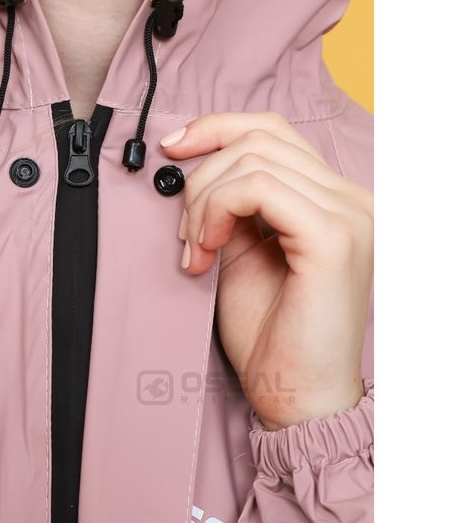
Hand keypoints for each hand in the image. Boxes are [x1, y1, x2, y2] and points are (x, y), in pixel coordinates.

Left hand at [161, 112, 371, 429]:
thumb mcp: (241, 250)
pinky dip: (218, 210)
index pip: (274, 131)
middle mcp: (350, 199)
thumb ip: (232, 204)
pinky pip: (259, 188)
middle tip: (185, 232)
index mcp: (332, 199)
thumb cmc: (269, 332)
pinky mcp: (332, 236)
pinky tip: (208, 247)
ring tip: (195, 248)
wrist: (293, 394)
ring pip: (254, 159)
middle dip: (202, 177)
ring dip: (204, 199)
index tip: (173, 148)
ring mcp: (347, 214)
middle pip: (260, 137)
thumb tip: (194, 163)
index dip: (217, 127)